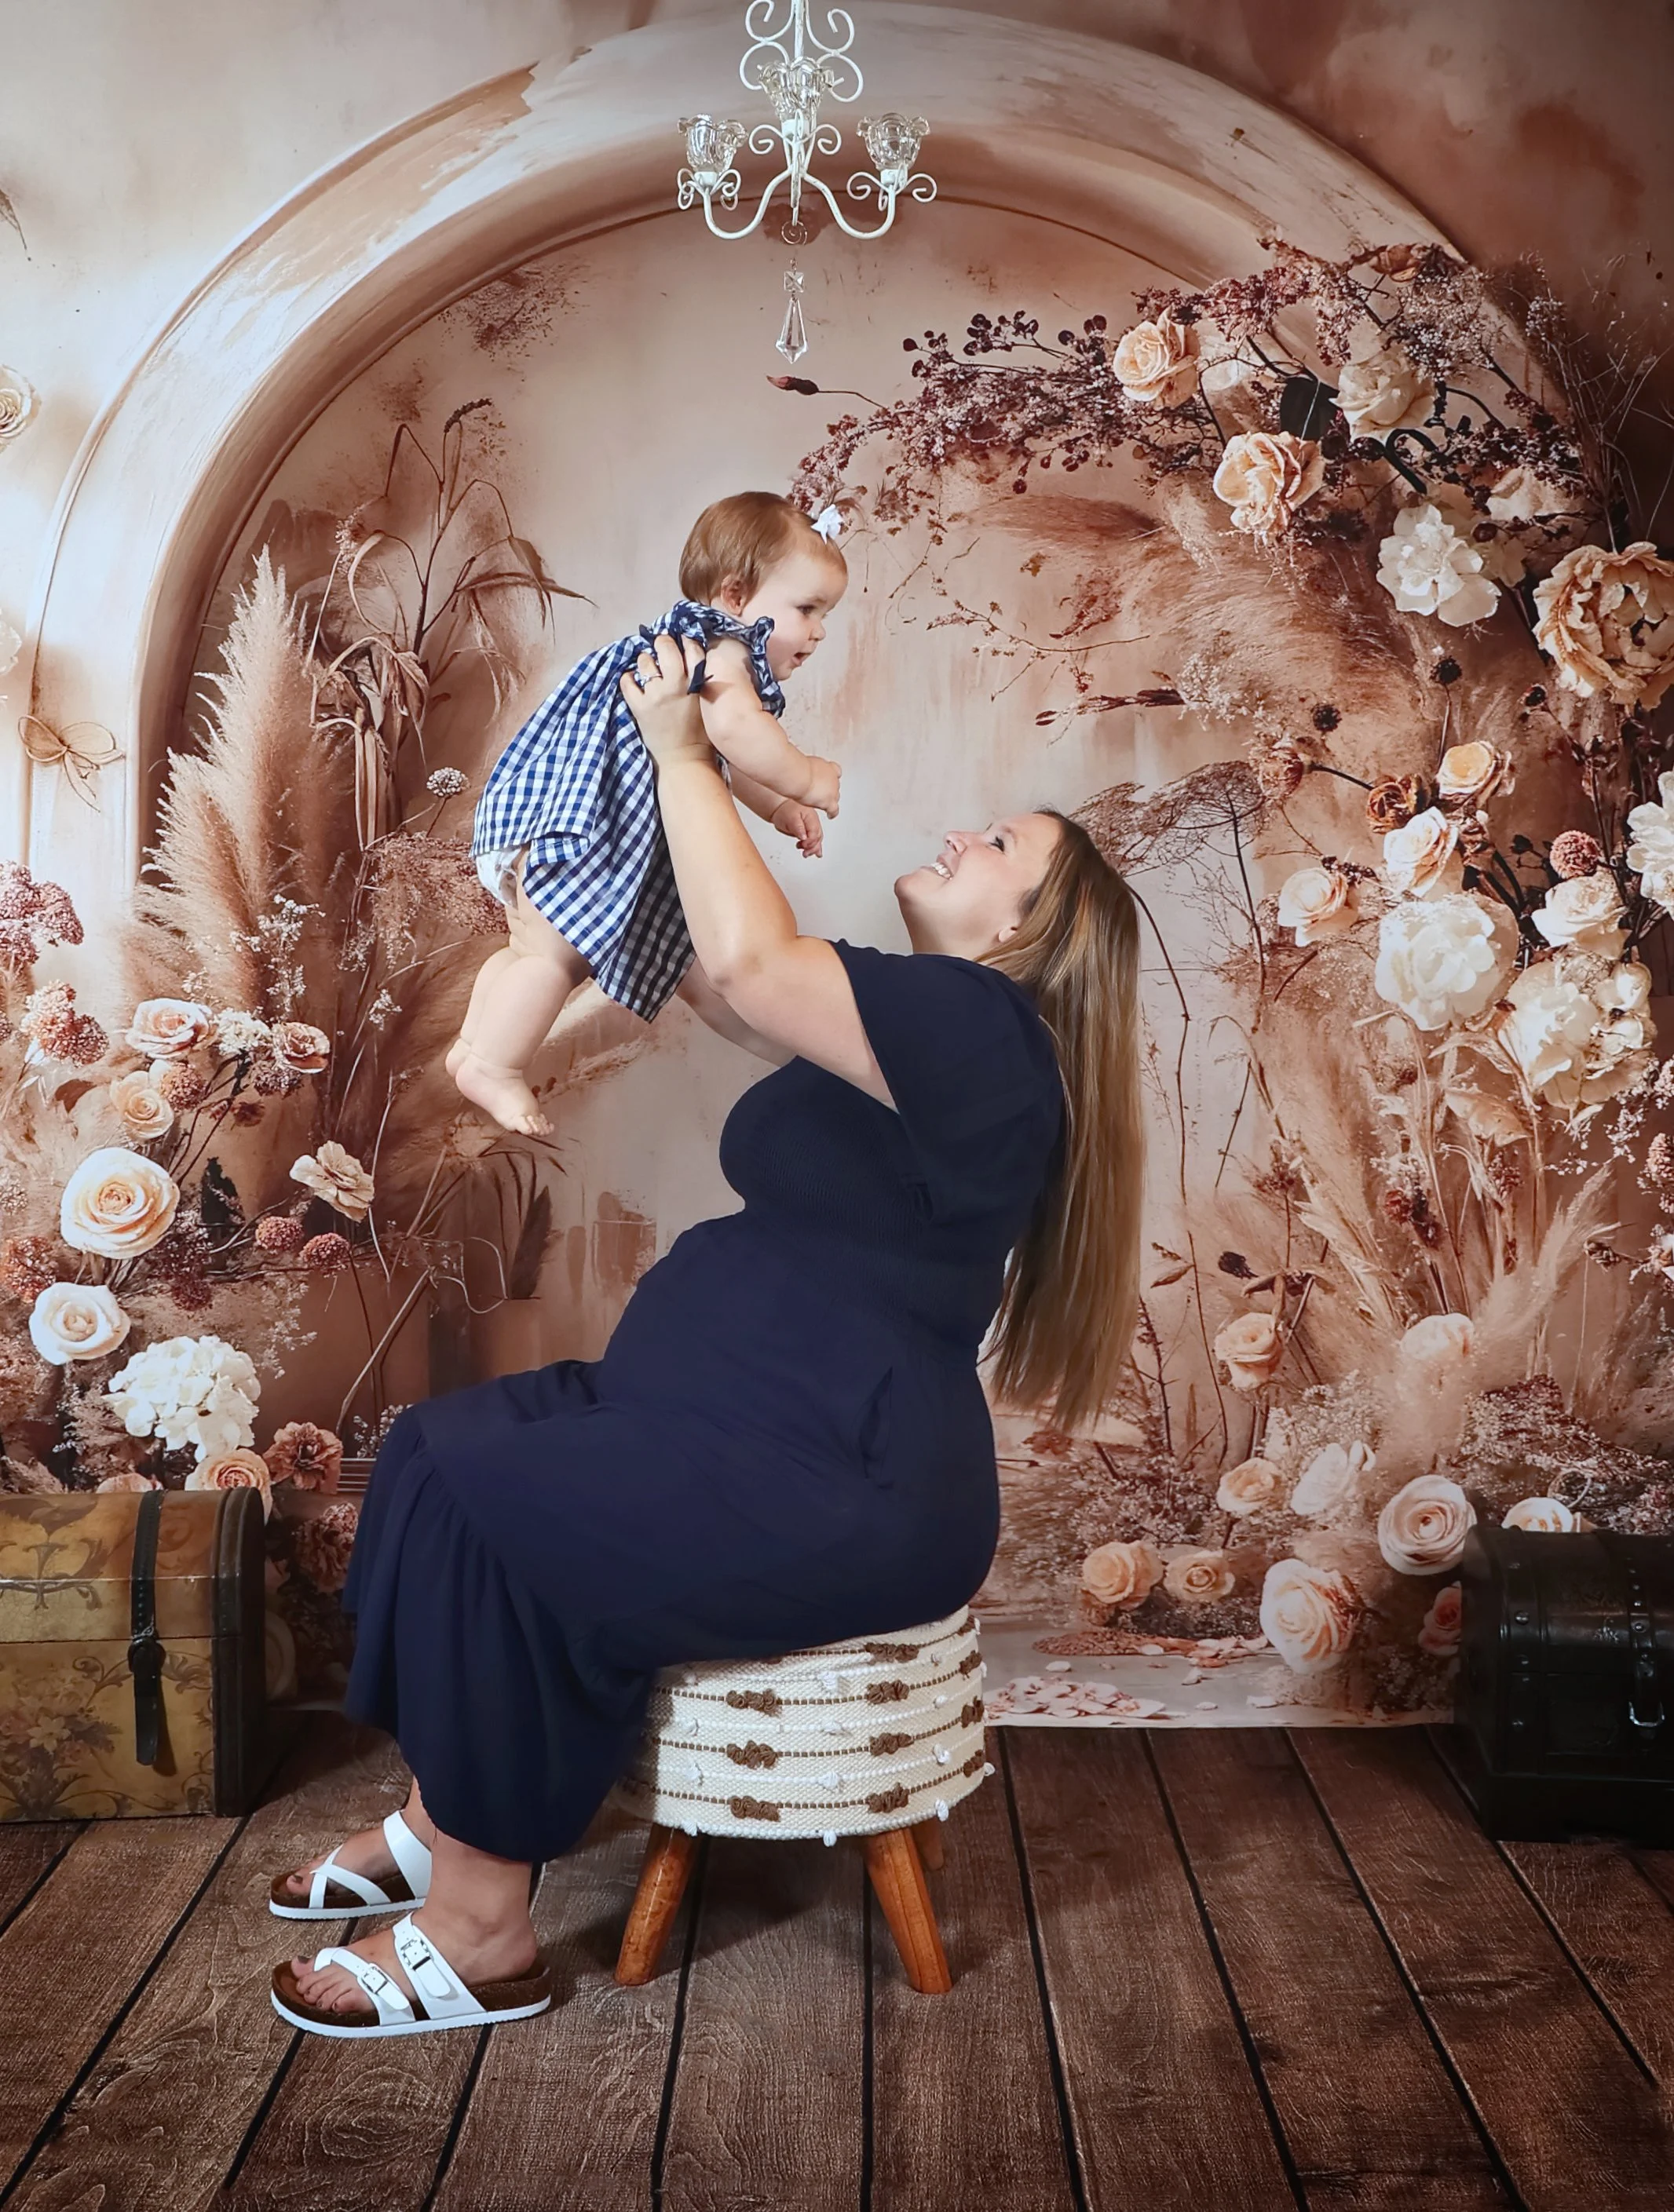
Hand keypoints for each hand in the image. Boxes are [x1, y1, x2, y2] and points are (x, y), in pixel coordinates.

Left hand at [619, 633, 713, 770]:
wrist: (685, 759)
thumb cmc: (700, 733)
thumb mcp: (707, 702)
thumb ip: (701, 679)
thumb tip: (691, 657)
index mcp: (697, 684)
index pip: (692, 649)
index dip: (686, 642)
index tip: (682, 642)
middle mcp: (676, 685)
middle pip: (666, 648)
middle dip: (663, 643)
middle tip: (662, 646)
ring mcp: (655, 695)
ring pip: (645, 662)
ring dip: (646, 661)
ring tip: (649, 669)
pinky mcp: (639, 707)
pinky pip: (627, 682)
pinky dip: (628, 678)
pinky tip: (633, 680)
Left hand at [771, 799, 823, 857]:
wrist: (780, 808)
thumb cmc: (785, 810)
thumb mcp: (791, 818)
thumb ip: (798, 828)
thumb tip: (804, 837)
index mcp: (811, 817)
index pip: (815, 833)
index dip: (809, 841)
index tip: (803, 845)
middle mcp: (814, 822)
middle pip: (818, 838)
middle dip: (812, 847)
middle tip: (804, 852)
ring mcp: (812, 827)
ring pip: (817, 840)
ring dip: (813, 848)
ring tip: (806, 854)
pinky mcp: (808, 831)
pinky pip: (814, 840)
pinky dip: (814, 847)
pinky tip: (816, 853)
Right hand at [803, 756, 841, 816]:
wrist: (800, 776)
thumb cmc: (800, 769)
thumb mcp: (806, 762)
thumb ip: (809, 767)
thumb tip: (802, 767)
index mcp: (829, 767)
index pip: (836, 771)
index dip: (832, 775)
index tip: (829, 777)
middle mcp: (833, 778)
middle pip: (835, 785)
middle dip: (828, 789)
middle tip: (820, 791)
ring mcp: (833, 791)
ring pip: (835, 797)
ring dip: (829, 799)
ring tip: (822, 802)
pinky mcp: (829, 802)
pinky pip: (834, 810)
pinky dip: (832, 813)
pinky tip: (830, 815)